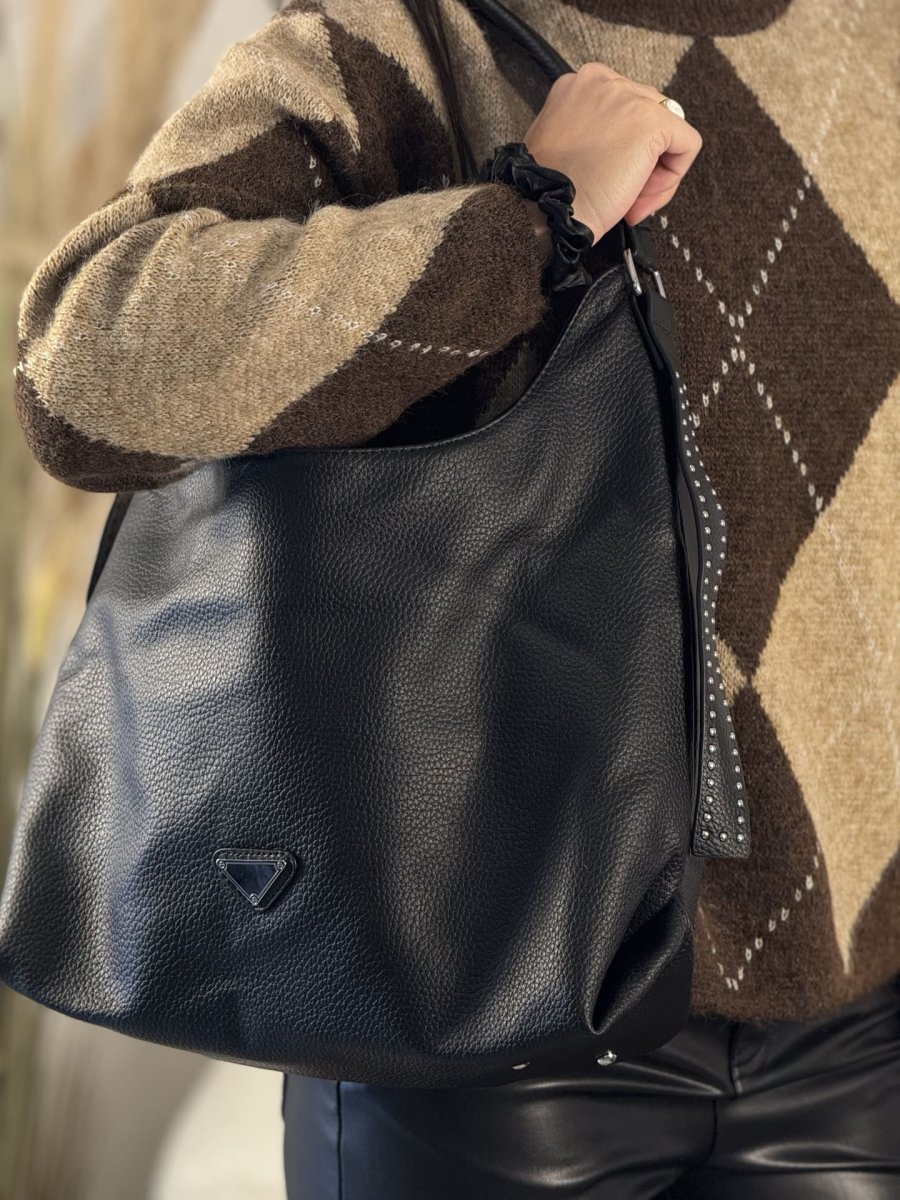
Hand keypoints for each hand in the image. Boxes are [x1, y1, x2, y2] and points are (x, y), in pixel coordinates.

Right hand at [521, 62, 702, 243]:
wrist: (545, 209)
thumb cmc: (548, 191)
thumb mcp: (565, 146)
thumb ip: (592, 133)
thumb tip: (624, 148)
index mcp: (579, 85)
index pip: (624, 110)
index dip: (622, 152)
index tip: (607, 181)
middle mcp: (603, 80)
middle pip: (649, 116)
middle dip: (642, 162)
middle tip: (622, 197)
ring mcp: (629, 97)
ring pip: (669, 132)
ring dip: (655, 173)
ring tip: (629, 202)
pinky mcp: (651, 121)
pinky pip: (688, 145)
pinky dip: (674, 177)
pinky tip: (642, 199)